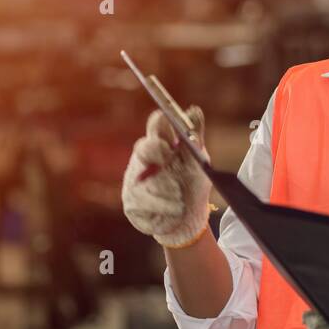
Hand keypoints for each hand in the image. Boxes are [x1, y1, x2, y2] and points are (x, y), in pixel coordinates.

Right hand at [121, 106, 212, 247]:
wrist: (189, 218)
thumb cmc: (192, 183)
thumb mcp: (198, 160)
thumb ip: (195, 136)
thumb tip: (194, 109)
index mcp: (161, 144)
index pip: (156, 125)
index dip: (160, 124)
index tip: (169, 126)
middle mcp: (143, 159)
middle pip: (144, 147)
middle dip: (159, 154)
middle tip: (169, 162)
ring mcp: (133, 179)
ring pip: (147, 176)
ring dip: (168, 187)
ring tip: (179, 195)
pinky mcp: (131, 202)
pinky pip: (145, 200)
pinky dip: (165, 205)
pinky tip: (175, 208)